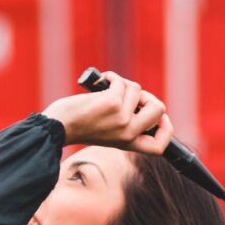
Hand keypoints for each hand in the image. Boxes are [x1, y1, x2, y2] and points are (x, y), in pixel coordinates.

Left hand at [42, 71, 173, 154]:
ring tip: (106, 89)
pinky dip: (112, 77)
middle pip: (159, 109)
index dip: (166, 129)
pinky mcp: (113, 103)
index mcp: (128, 143)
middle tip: (132, 95)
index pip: (159, 147)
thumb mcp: (108, 132)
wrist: (57, 126)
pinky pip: (122, 82)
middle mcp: (128, 133)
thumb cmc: (79, 126)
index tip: (161, 117)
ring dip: (122, 84)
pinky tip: (101, 81)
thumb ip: (125, 123)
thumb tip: (140, 98)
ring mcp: (122, 119)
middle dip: (148, 96)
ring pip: (137, 90)